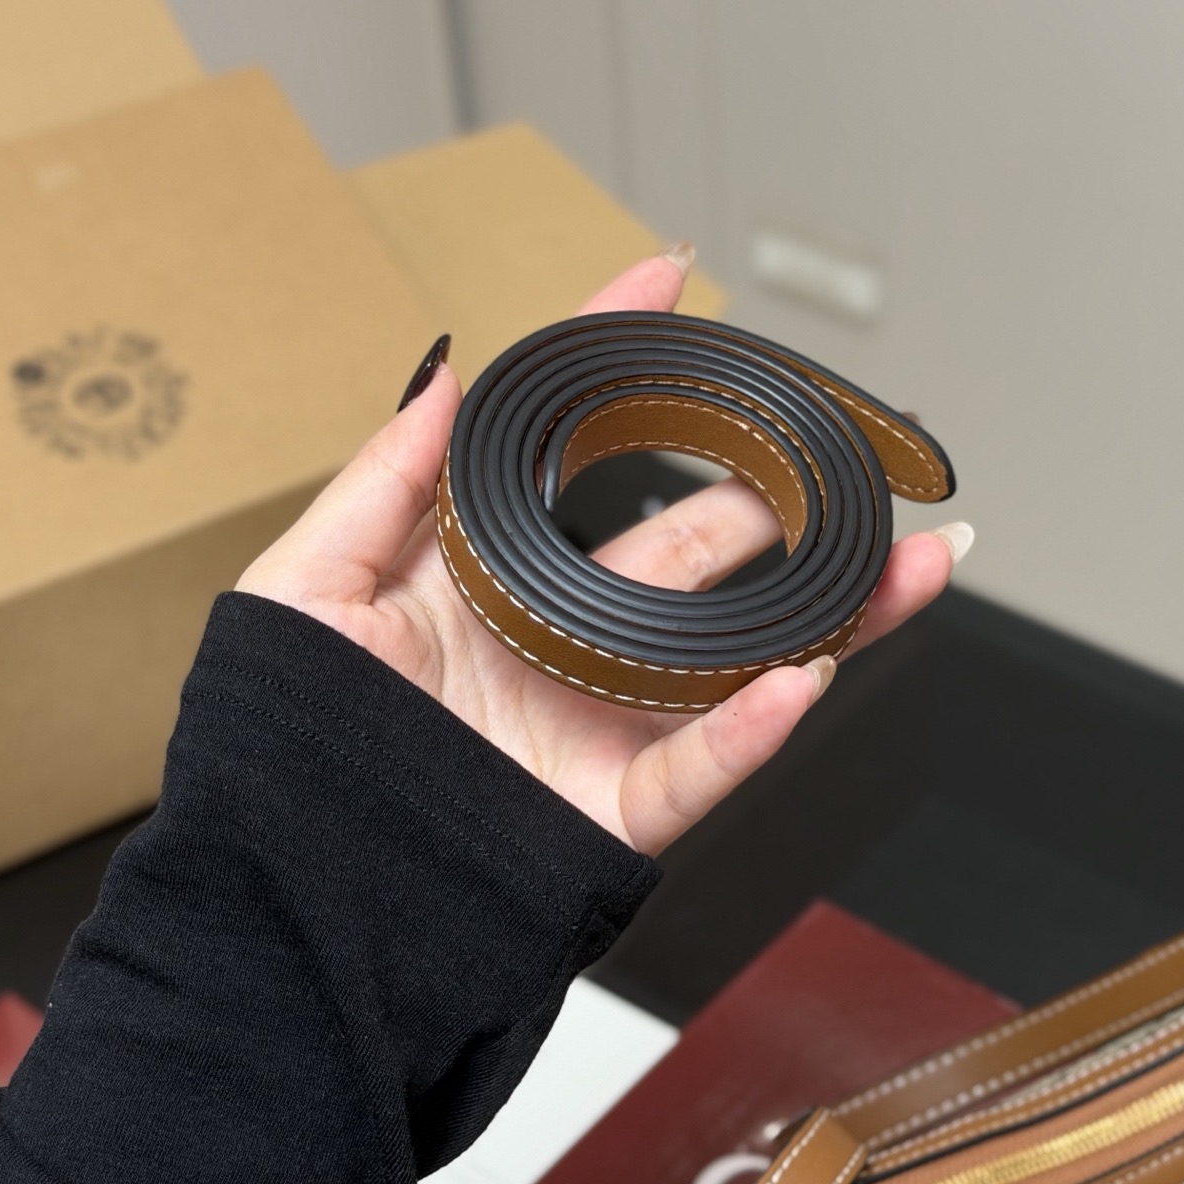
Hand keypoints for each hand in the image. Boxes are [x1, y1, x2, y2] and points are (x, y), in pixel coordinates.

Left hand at [237, 249, 970, 853]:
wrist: (284, 907)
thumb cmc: (277, 752)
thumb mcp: (304, 592)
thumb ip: (381, 482)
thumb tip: (440, 372)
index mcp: (491, 580)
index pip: (575, 452)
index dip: (620, 362)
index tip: (667, 276)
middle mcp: (561, 642)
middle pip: (693, 550)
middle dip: (772, 491)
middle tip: (831, 446)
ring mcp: (597, 724)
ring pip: (738, 654)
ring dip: (832, 609)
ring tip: (906, 557)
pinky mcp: (612, 813)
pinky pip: (701, 766)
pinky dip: (757, 727)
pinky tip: (805, 675)